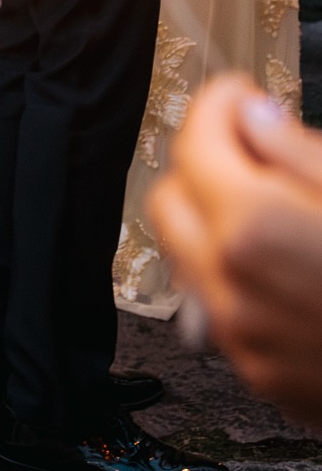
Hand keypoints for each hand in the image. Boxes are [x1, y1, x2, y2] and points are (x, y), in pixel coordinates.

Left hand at [149, 74, 321, 426]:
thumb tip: (256, 116)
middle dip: (202, 162)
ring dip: (214, 220)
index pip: (196, 142)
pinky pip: (220, 308)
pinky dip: (237, 274)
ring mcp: (243, 337)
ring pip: (187, 256)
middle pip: (170, 198)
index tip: (240, 94)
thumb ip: (300, 152)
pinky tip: (290, 265)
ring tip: (275, 205)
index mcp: (257, 227)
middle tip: (253, 147)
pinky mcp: (261, 375)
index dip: (218, 105)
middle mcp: (233, 285)